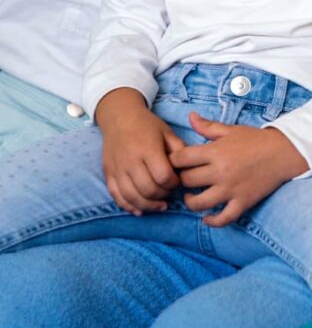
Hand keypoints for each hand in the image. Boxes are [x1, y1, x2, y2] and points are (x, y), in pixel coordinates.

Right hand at [96, 88, 183, 215]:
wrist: (119, 117)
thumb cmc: (147, 125)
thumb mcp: (167, 132)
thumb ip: (179, 150)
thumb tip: (187, 168)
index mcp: (148, 149)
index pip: (163, 176)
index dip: (173, 183)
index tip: (177, 181)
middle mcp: (131, 161)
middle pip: (148, 189)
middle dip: (162, 195)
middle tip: (168, 192)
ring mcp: (117, 169)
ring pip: (132, 197)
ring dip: (148, 205)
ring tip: (159, 205)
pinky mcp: (108, 174)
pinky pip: (117, 197)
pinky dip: (129, 206)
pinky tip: (140, 209)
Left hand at [169, 113, 308, 226]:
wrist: (283, 152)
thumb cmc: (256, 140)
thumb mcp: (231, 130)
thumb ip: (208, 126)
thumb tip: (190, 116)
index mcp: (216, 151)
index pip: (182, 158)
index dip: (173, 161)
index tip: (175, 163)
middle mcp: (221, 171)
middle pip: (187, 181)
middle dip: (181, 180)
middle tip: (183, 179)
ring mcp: (231, 189)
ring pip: (199, 203)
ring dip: (190, 202)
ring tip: (191, 197)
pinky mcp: (242, 202)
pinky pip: (223, 218)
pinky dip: (212, 221)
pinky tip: (206, 218)